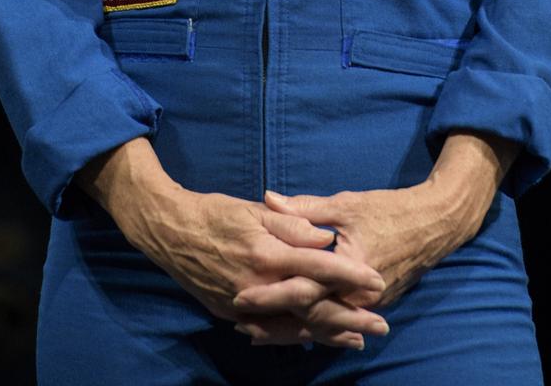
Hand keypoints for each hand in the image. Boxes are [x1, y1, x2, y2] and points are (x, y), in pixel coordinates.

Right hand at [77, 138, 384, 347]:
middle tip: (380, 325)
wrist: (170, 232)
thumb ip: (293, 224)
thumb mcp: (255, 210)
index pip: (318, 266)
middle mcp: (258, 285)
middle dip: (349, 317)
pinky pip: (270, 330)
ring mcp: (244, 304)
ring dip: (328, 333)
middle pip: (312, 305)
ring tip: (357, 339)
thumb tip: (326, 238)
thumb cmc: (215, 213)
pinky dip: (295, 336)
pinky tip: (315, 340)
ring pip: (294, 325)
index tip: (376, 281)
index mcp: (266, 252)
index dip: (349, 275)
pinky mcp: (232, 312)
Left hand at [232, 131, 519, 341]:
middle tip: (240, 322)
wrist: (433, 224)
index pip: (304, 289)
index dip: (271, 294)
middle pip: (310, 316)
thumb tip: (268, 200)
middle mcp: (360, 296)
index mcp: (351, 270)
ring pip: (323, 325)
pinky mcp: (371, 306)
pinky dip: (313, 327)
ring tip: (257, 333)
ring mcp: (368, 305)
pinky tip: (292, 330)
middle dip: (275, 322)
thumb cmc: (388, 210)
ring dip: (290, 330)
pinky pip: (337, 322)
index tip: (241, 294)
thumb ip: (304, 209)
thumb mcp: (345, 205)